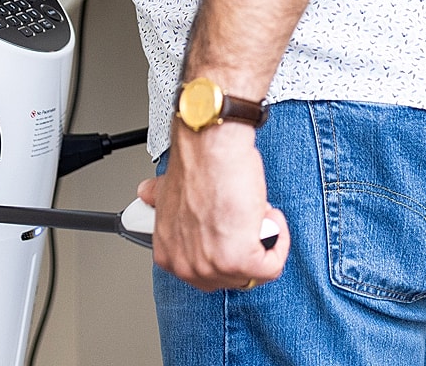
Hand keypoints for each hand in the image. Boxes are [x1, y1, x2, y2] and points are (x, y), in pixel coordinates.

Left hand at [138, 122, 289, 291]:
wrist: (212, 149)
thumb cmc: (198, 164)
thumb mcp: (166, 189)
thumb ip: (158, 199)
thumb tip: (147, 192)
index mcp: (168, 255)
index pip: (207, 273)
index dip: (226, 248)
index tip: (232, 229)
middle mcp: (186, 266)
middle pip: (231, 277)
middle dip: (246, 247)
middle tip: (245, 217)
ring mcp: (212, 267)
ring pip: (254, 273)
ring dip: (263, 240)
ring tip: (254, 211)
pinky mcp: (240, 261)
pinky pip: (271, 266)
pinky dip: (278, 240)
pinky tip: (269, 216)